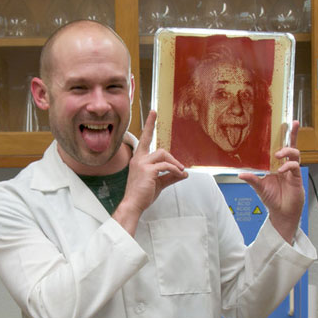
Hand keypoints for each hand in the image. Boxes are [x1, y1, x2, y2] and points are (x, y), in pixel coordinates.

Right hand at [113, 111, 187, 235]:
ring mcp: (141, 163)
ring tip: (180, 172)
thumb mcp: (158, 183)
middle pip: (159, 149)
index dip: (149, 125)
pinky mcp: (147, 170)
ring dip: (175, 164)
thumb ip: (170, 176)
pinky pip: (166, 166)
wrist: (133, 205)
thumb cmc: (143, 195)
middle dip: (172, 157)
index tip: (153, 112)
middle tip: (180, 168)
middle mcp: (138, 159)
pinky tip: (179, 176)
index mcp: (138, 160)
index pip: (144, 139)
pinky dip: (175, 170)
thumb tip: (184, 173)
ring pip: (163, 155)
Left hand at [238, 121, 303, 242]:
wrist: (281, 213)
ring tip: (278, 155)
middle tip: (293, 123)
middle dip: (293, 134)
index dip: (281, 136)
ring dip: (287, 151)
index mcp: (275, 164)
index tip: (281, 124)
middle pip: (291, 146)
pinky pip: (295, 167)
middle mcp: (284, 165)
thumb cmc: (271, 199)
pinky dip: (288, 166)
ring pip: (295, 154)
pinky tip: (281, 170)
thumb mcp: (259, 187)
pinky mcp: (297, 178)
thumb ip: (252, 179)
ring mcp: (291, 171)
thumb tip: (240, 174)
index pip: (279, 147)